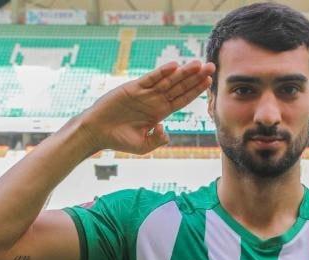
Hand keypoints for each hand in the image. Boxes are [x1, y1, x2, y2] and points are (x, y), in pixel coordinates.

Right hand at [80, 60, 214, 153]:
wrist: (97, 132)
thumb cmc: (119, 140)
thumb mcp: (143, 146)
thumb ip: (157, 140)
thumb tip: (165, 129)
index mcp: (160, 112)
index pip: (182, 99)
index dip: (196, 91)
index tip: (209, 82)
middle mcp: (155, 100)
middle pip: (180, 86)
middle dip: (196, 77)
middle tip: (211, 67)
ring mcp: (145, 93)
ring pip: (168, 80)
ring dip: (183, 72)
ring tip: (198, 64)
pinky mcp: (133, 88)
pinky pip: (150, 78)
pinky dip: (161, 72)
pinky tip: (174, 66)